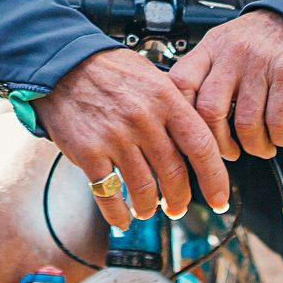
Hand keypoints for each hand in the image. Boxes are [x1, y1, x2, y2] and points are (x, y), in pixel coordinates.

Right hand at [32, 48, 231, 230]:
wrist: (63, 63)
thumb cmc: (109, 69)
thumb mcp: (151, 75)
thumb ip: (175, 105)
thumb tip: (197, 138)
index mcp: (164, 97)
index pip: (201, 145)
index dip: (214, 178)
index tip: (219, 199)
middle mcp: (143, 118)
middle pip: (174, 173)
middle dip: (180, 198)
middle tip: (178, 207)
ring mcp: (115, 137)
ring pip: (144, 188)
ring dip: (149, 207)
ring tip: (147, 210)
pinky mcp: (88, 151)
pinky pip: (108, 193)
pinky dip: (117, 213)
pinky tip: (121, 218)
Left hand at [167, 9, 282, 160]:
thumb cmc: (251, 42)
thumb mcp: (218, 47)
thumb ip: (200, 76)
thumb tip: (184, 120)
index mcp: (209, 49)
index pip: (180, 83)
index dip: (182, 116)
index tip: (192, 136)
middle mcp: (231, 54)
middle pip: (210, 111)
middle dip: (219, 143)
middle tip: (230, 151)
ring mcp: (259, 63)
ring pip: (246, 122)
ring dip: (255, 146)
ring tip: (259, 146)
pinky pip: (279, 121)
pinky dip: (280, 138)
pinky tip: (280, 137)